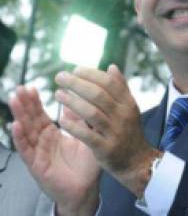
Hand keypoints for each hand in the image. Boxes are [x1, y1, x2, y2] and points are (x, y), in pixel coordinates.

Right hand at [9, 87, 99, 215]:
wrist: (86, 189)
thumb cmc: (85, 164)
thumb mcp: (85, 136)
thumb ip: (79, 120)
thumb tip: (73, 100)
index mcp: (52, 135)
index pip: (41, 115)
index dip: (35, 102)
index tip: (30, 87)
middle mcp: (42, 142)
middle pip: (31, 120)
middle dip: (24, 104)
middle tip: (19, 88)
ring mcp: (38, 153)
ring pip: (26, 131)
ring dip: (20, 115)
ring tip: (14, 99)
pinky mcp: (36, 165)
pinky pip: (26, 150)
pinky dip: (20, 137)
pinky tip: (15, 125)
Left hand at [54, 64, 160, 196]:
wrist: (137, 161)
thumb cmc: (129, 132)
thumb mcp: (129, 108)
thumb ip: (121, 88)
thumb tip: (111, 67)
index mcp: (128, 103)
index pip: (109, 83)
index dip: (91, 74)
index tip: (75, 69)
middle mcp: (123, 115)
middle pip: (98, 95)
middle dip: (77, 84)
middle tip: (60, 77)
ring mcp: (115, 132)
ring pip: (92, 113)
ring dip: (72, 102)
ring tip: (58, 94)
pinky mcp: (106, 148)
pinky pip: (88, 135)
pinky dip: (74, 127)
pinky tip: (62, 120)